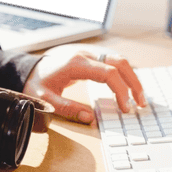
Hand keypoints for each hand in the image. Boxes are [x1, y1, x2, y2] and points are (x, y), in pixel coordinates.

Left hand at [23, 44, 146, 123]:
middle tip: (141, 103)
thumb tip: (90, 118)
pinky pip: (113, 61)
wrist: (30, 68)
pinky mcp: (91, 56)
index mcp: (76, 63)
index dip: (121, 91)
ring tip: (138, 98)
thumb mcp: (47, 99)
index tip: (125, 108)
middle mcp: (86, 54)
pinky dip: (124, 73)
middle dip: (134, 83)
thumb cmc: (38, 82)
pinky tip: (128, 87)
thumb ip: (68, 108)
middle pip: (120, 62)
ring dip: (131, 77)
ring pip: (119, 59)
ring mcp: (89, 52)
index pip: (109, 73)